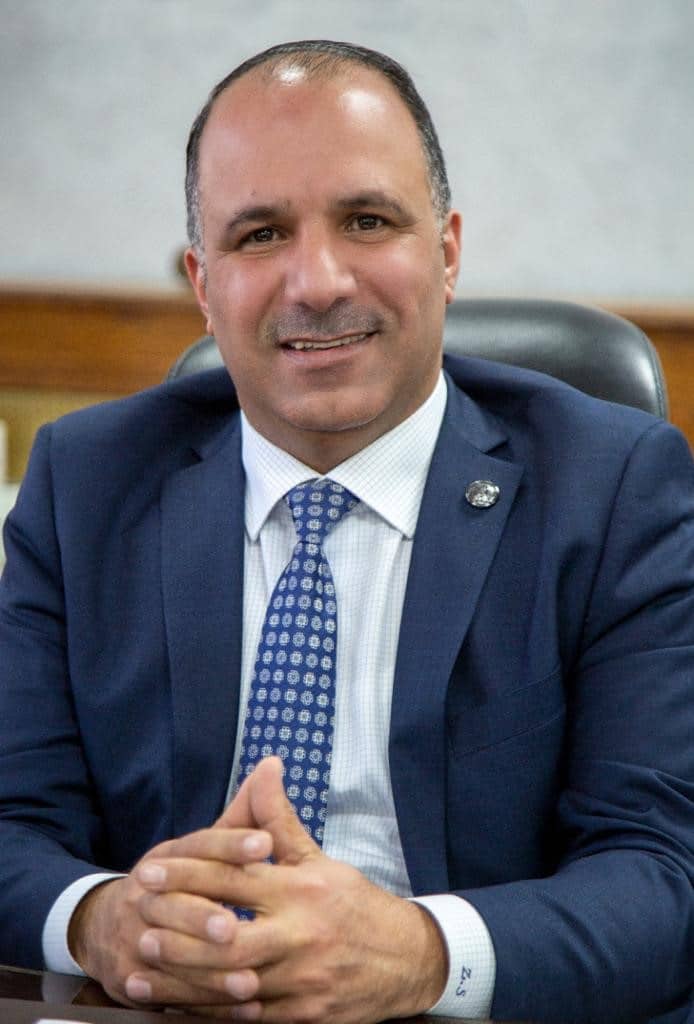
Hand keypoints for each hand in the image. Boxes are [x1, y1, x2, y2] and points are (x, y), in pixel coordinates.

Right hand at [68, 821, 272, 1008]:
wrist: (107, 926)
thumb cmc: (177, 880)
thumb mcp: (203, 846)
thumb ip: (243, 814)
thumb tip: (273, 765)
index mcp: (169, 855)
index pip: (200, 845)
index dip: (231, 843)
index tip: (264, 844)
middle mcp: (147, 892)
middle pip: (176, 901)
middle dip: (203, 914)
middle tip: (235, 926)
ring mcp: (135, 936)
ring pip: (171, 954)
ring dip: (209, 970)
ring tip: (250, 979)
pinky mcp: (133, 976)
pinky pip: (170, 994)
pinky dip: (205, 1004)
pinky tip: (244, 1007)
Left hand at [132, 756, 447, 1021]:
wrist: (406, 961)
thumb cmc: (354, 904)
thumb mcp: (319, 859)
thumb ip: (279, 821)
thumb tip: (265, 767)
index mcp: (302, 890)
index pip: (235, 878)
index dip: (188, 873)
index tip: (151, 871)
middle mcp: (301, 935)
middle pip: (226, 938)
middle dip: (176, 932)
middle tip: (139, 920)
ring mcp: (301, 982)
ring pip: (230, 985)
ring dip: (180, 982)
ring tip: (139, 973)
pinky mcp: (303, 1018)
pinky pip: (246, 1019)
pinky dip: (208, 1013)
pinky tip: (176, 1006)